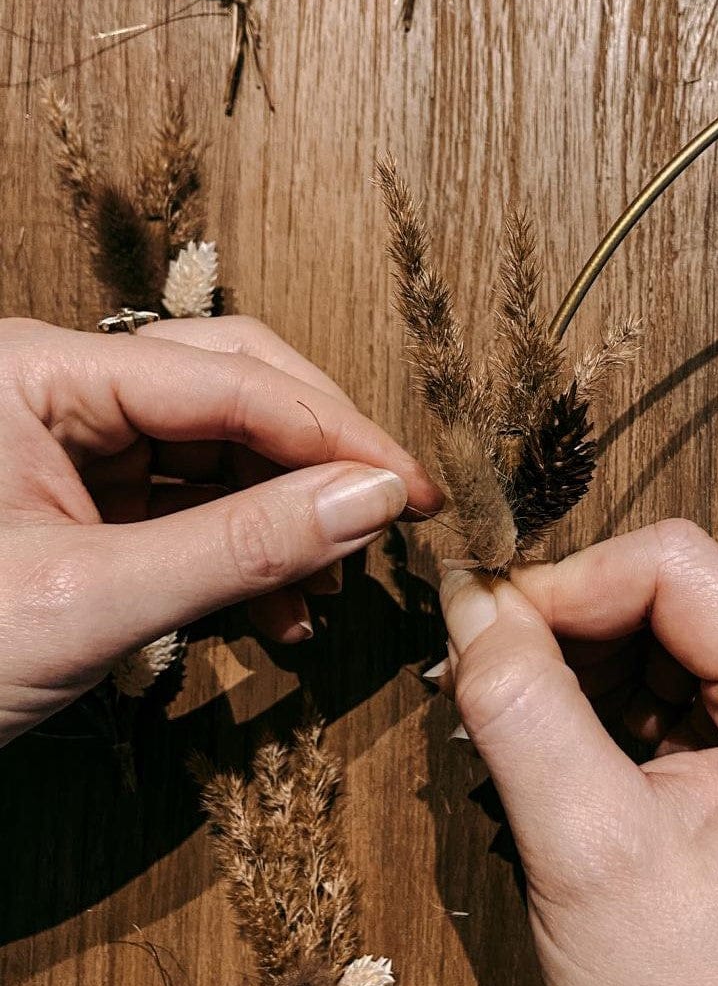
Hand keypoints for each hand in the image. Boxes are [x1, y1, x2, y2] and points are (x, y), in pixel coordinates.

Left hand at [0, 315, 441, 744]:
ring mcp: (72, 446)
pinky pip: (194, 506)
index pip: (229, 379)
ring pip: (224, 452)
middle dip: (318, 459)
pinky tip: (279, 612)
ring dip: (288, 517)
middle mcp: (59, 390)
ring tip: (330, 587)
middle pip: (234, 389)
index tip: (412, 490)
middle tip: (390, 514)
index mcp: (36, 373)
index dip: (336, 435)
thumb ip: (241, 546)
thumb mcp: (89, 603)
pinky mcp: (85, 502)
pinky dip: (246, 555)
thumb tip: (374, 500)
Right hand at [439, 520, 717, 985]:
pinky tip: (541, 749)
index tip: (479, 621)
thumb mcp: (592, 852)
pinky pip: (652, 692)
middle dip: (560, 623)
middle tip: (475, 672)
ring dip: (565, 664)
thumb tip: (470, 601)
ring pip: (650, 637)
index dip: (565, 582)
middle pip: (663, 593)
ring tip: (500, 719)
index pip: (674, 566)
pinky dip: (584, 705)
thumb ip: (523, 709)